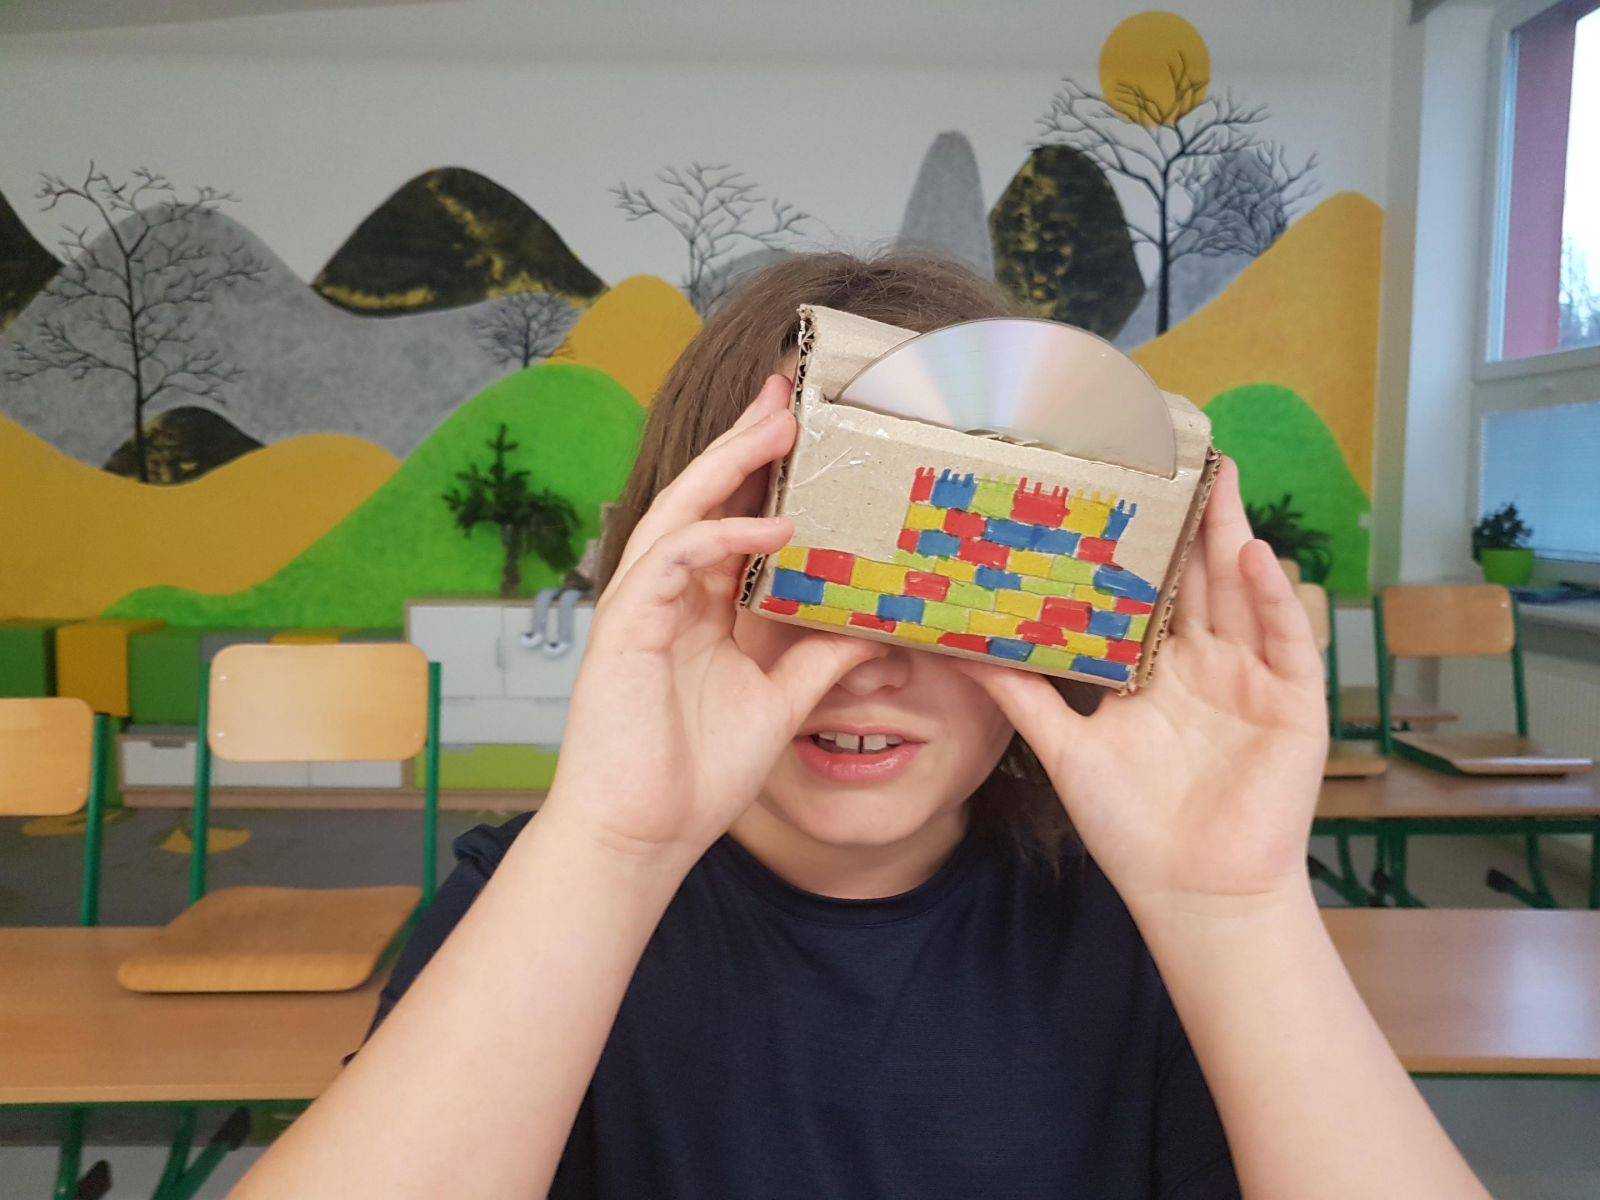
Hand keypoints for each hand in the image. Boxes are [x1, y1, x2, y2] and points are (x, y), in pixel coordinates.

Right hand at [542, 374, 883, 867]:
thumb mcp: (780, 705)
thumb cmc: (697, 774)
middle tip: (786, 391)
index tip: (802, 428)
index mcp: (700, 609)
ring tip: (778, 425)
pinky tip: (772, 526)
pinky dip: (720, 537)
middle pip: (704, 499)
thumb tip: (877, 632)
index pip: (732, 522)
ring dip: (729, 466)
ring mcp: (643, 607)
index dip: (761, 473)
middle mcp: (669, 596)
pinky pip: (673, 560)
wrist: (642, 834)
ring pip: (683, 512)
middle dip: (743, 443)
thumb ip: (820, 662)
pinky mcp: (626, 627)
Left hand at [957, 456, 1328, 913]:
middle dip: (1192, 520)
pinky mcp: (1292, 704)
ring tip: (1218, 482)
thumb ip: (1022, 697)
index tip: (1119, 489)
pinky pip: (1286, 641)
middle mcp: (1205, 664)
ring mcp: (1252, 679)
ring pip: (1242, 593)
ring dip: (1232, 537)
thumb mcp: (1066, 749)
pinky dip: (1273, 598)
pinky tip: (1253, 557)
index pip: (1149, 592)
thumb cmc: (1132, 826)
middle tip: (1178, 457)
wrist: (1192, 891)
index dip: (1140, 544)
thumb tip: (964, 651)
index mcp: (1156, 669)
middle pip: (1198, 578)